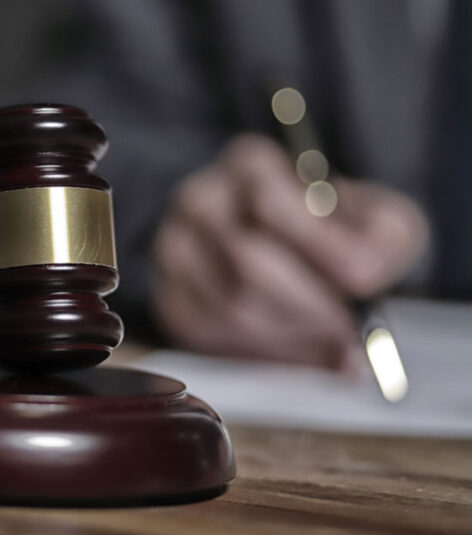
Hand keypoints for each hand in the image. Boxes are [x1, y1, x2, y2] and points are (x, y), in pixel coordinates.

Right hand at [151, 135, 427, 370]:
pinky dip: (260, 353)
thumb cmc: (337, 234)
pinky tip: (295, 349)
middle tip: (350, 331)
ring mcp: (174, 250)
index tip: (363, 280)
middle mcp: (199, 200)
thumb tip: (361, 276)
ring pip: (227, 305)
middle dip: (308, 306)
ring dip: (289, 335)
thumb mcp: (376, 220)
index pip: (268, 202)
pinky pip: (208, 335)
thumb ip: (381, 238)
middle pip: (245, 262)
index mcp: (248, 165)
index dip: (318, 246)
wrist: (296, 257)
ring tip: (329, 343)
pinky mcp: (169, 298)